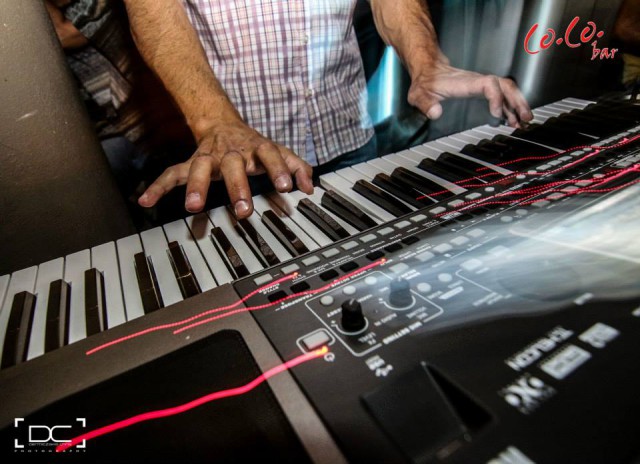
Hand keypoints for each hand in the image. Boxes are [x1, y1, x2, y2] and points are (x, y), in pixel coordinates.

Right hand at [138, 120, 313, 218]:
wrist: (222, 123)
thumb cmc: (253, 145)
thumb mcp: (277, 152)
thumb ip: (297, 167)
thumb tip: (310, 187)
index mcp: (255, 147)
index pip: (269, 154)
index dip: (278, 168)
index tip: (286, 187)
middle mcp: (231, 152)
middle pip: (233, 165)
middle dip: (238, 187)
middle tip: (244, 210)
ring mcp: (209, 156)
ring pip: (200, 167)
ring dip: (196, 186)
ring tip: (192, 206)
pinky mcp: (191, 162)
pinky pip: (172, 173)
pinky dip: (159, 186)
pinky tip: (146, 200)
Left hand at [407, 60, 532, 127]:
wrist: (428, 71)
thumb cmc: (425, 83)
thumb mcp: (418, 94)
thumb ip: (425, 104)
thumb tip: (436, 113)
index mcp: (466, 82)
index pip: (489, 84)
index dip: (496, 98)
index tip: (497, 114)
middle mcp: (478, 81)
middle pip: (505, 86)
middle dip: (517, 102)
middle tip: (525, 119)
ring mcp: (482, 85)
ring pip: (507, 90)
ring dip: (517, 105)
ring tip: (524, 123)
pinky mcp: (482, 90)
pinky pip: (502, 96)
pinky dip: (510, 108)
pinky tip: (513, 120)